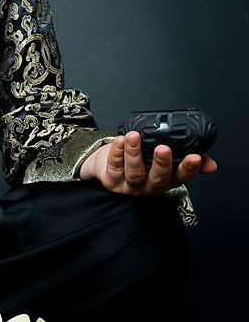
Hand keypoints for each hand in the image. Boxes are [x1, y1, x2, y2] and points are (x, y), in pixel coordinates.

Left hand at [93, 131, 217, 196]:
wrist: (110, 168)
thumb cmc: (143, 162)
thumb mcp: (168, 162)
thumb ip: (190, 161)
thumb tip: (210, 164)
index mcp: (166, 180)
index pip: (182, 177)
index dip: (189, 169)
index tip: (194, 157)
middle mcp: (150, 185)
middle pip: (158, 178)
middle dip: (161, 164)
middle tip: (163, 148)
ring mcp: (130, 185)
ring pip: (134, 173)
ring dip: (134, 154)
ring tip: (134, 136)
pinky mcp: (111, 180)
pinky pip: (114, 167)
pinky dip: (116, 153)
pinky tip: (120, 141)